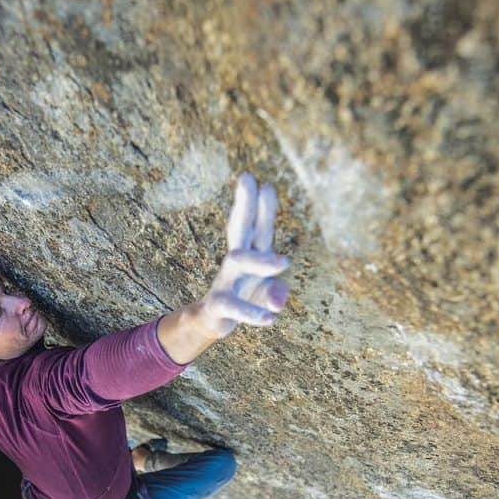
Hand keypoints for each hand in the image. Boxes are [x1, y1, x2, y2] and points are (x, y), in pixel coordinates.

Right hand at [196, 173, 290, 339]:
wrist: (212, 321)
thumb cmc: (244, 298)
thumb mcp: (264, 293)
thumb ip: (274, 292)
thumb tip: (276, 301)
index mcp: (251, 254)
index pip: (258, 228)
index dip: (262, 208)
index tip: (267, 184)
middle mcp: (237, 261)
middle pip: (239, 227)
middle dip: (245, 203)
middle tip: (247, 176)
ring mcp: (226, 280)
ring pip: (239, 261)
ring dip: (262, 260)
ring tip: (286, 261)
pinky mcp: (219, 304)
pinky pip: (233, 305)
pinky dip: (252, 311)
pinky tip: (272, 318)